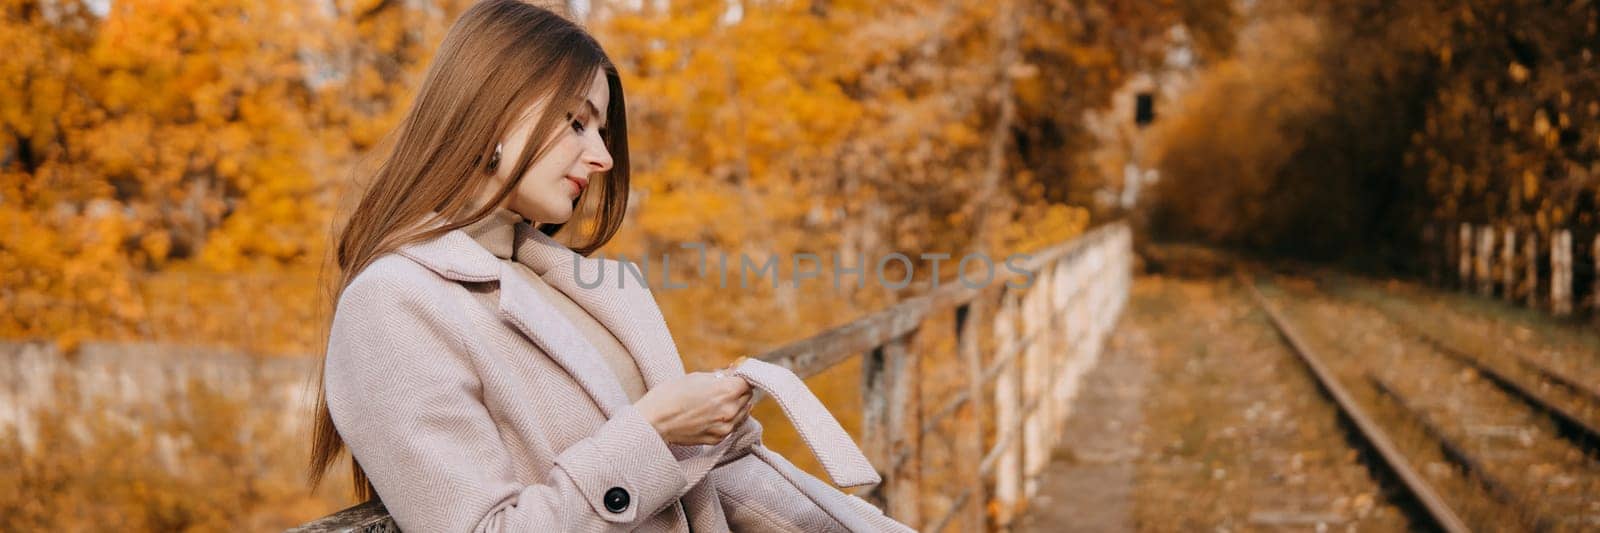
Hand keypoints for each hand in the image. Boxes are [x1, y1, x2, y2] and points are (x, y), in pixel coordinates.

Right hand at [634, 366, 754, 445]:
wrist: (653, 422)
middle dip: (738, 391)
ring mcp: (725, 427)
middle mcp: (730, 410)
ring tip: (716, 402)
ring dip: (735, 405)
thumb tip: (732, 374)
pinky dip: (726, 419)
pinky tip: (711, 414)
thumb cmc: (670, 395)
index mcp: (727, 391)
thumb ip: (719, 376)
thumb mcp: (696, 377)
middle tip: (723, 388)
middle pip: (747, 397)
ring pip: (742, 413)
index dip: (741, 377)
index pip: (748, 382)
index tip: (734, 376)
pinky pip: (731, 426)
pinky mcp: (717, 439)